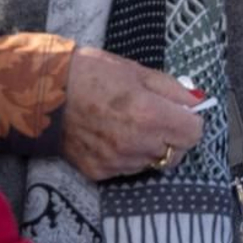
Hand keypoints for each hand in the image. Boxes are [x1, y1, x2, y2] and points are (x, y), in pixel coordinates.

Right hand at [60, 46, 203, 180]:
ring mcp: (117, 161)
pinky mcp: (99, 172)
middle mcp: (136, 143)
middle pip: (177, 153)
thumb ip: (172, 89)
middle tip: (157, 118)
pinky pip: (128, 169)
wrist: (45, 92)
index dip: (191, 121)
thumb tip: (197, 102)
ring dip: (151, 147)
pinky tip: (113, 135)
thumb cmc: (91, 73)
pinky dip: (129, 156)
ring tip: (131, 124)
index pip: (193, 134)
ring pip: (153, 163)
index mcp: (149, 114)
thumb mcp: (137, 71)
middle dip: (174, 136)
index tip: (182, 113)